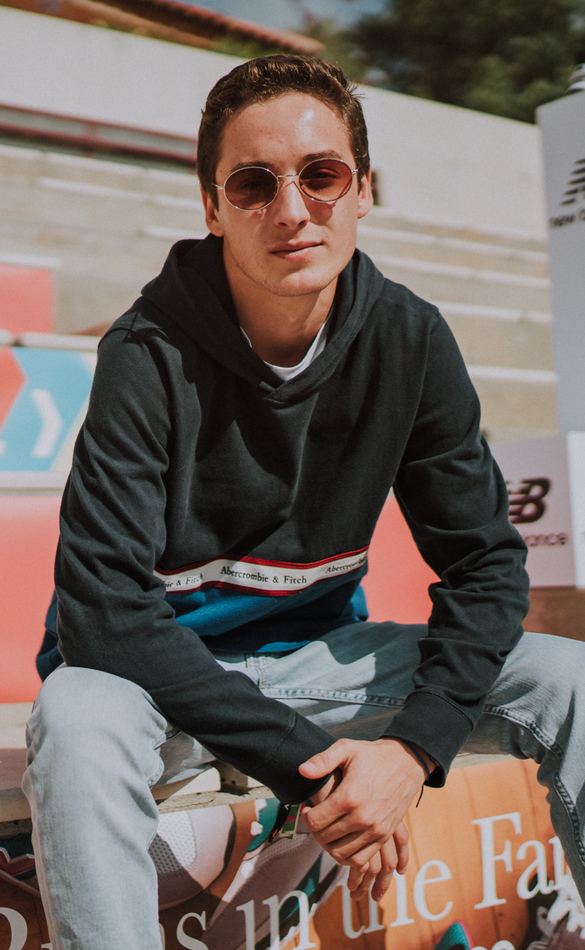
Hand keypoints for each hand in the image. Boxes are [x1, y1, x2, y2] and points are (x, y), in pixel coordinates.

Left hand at [299, 737, 432, 900]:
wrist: (407, 762)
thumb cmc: (373, 755)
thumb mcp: (346, 749)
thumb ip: (322, 760)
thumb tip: (301, 771)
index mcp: (350, 796)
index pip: (316, 821)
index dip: (306, 816)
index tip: (309, 808)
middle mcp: (363, 817)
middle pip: (325, 838)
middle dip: (315, 830)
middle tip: (316, 818)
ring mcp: (375, 829)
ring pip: (340, 853)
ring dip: (329, 845)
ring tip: (328, 829)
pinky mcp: (384, 836)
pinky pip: (360, 859)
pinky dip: (347, 856)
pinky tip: (343, 840)